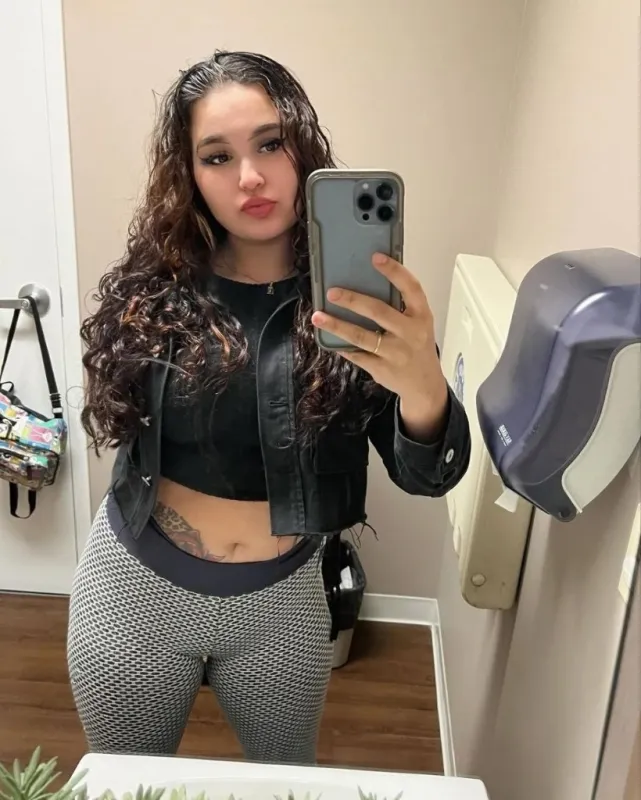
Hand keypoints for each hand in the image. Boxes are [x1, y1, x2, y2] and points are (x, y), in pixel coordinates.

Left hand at [311, 253, 448, 436]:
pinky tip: (327, 338)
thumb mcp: (418, 323)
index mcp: (421, 316)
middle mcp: (410, 333)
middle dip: (352, 300)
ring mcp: (395, 353)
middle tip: (332, 292)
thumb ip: (401, 306)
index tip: (376, 257)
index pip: (411, 288)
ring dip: (337, 325)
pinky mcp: (381, 369)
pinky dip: (341, 346)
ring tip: (318, 317)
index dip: (394, 271)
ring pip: (361, 336)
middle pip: (378, 312)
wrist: (425, 384)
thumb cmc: (418, 345)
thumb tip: (368, 282)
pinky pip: (356, 355)